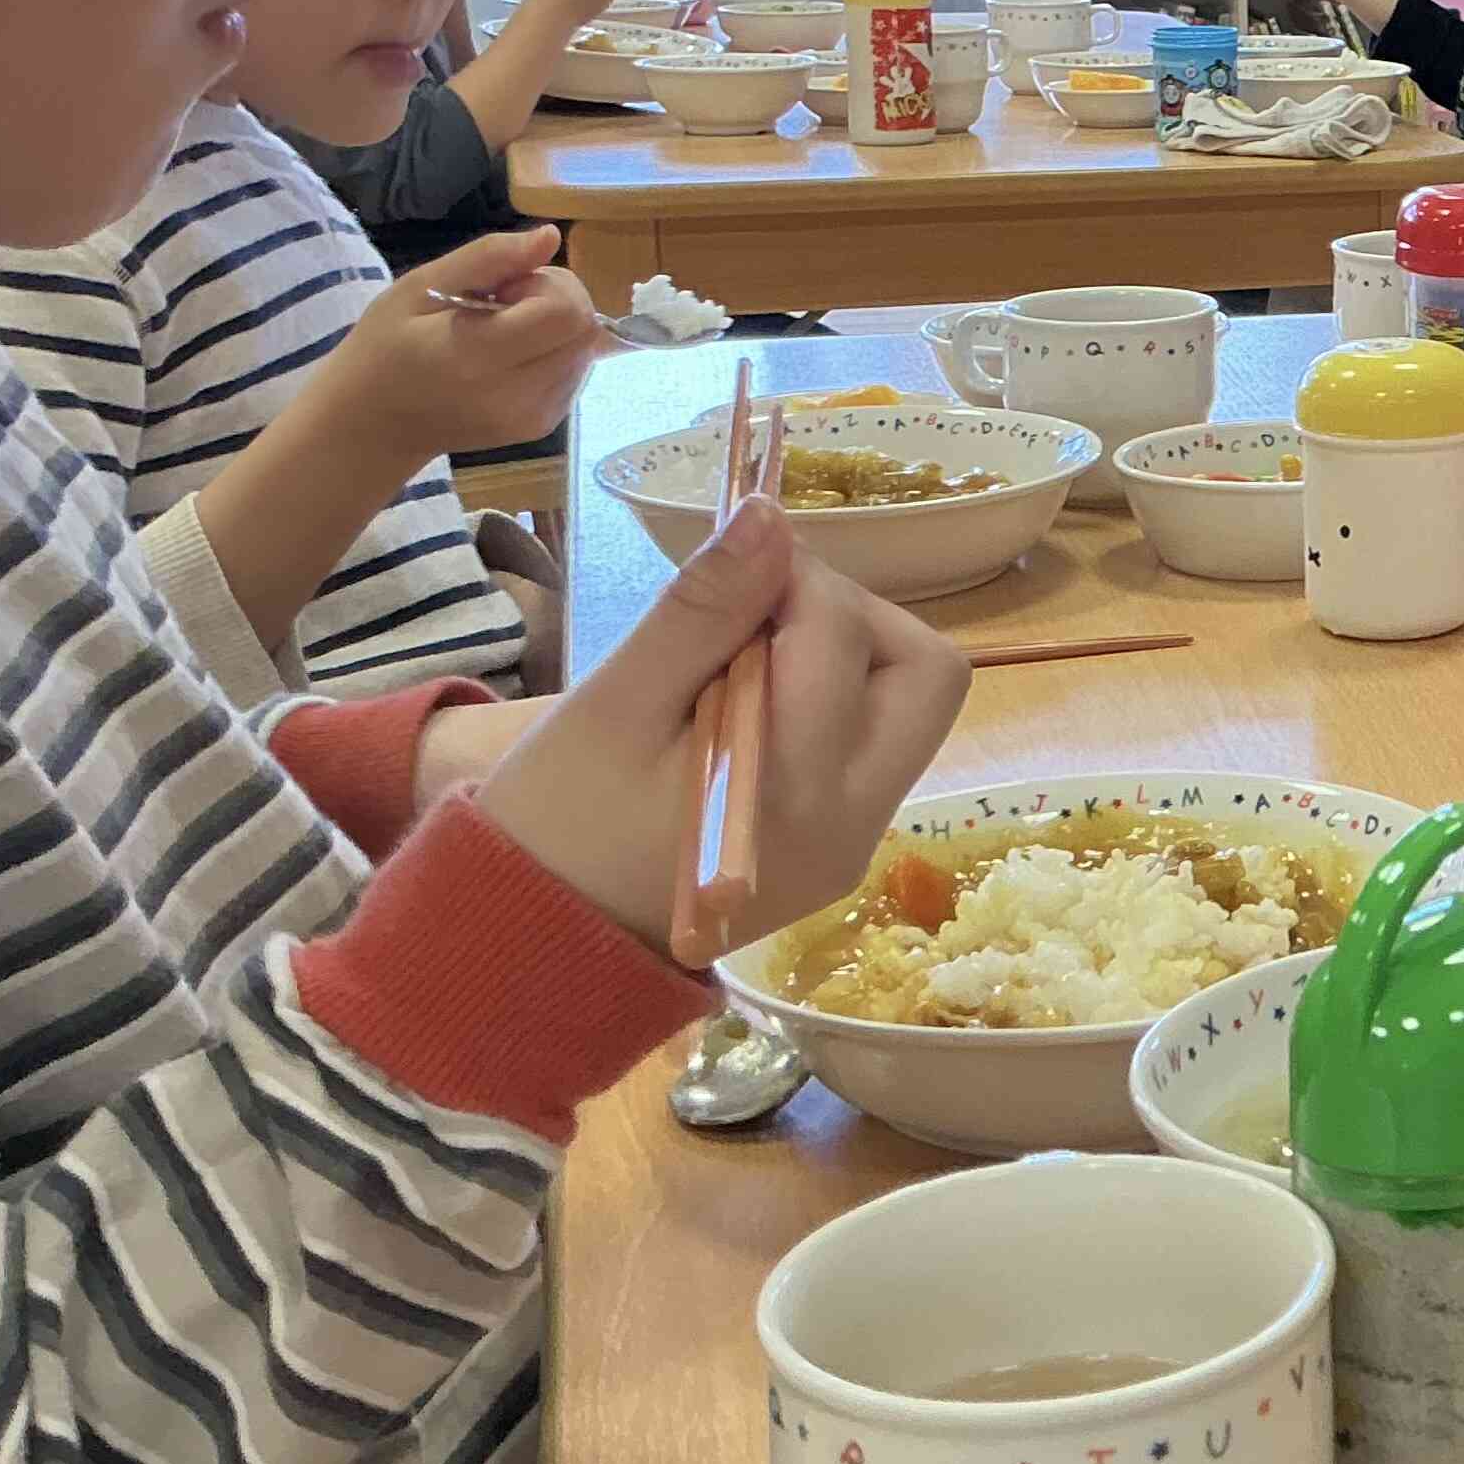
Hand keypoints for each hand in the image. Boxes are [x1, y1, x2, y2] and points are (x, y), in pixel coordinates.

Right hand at [328, 227, 604, 467]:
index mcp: (480, 356)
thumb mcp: (420, 287)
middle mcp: (517, 395)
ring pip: (586, 349)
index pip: (568, 310)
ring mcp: (534, 418)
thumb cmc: (385, 347)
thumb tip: (551, 236)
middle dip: (555, 302)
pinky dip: (554, 353)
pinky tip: (510, 357)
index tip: (502, 290)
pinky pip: (575, 371)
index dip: (545, 285)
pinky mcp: (543, 427)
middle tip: (501, 307)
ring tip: (502, 334)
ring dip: (556, 329)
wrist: (373, 423)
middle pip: (585, 328)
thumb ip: (489, 258)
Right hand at [477, 497, 964, 949]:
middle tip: (752, 622)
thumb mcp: (609, 709)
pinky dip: (828, 707)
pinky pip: (872, 750)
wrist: (537, 948)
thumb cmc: (554, 829)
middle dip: (851, 617)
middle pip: (926, 671)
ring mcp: (855, 842)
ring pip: (908, 708)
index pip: (843, 630)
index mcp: (797, 789)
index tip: (724, 579)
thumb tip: (769, 515)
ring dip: (844, 658)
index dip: (790, 576)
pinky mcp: (840, 851)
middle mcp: (854, 822)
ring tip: (738, 668)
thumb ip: (699, 612)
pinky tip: (742, 714)